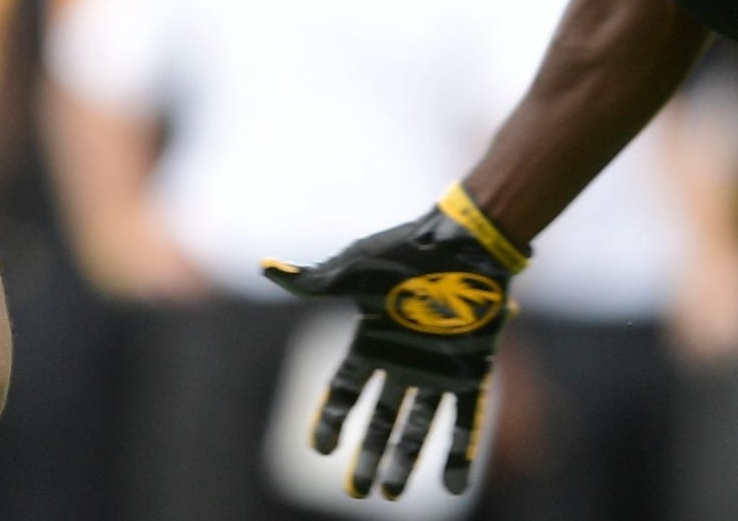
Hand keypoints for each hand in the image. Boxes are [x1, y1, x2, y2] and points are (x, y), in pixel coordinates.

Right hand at [262, 187, 527, 498]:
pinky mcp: (472, 373)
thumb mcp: (355, 270)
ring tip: (392, 494)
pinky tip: (454, 486)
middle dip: (369, 455)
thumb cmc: (405, 252)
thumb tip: (266, 268)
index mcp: (373, 341)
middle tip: (358, 491)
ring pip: (418, 428)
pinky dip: (460, 454)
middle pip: (381, 419)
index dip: (332, 419)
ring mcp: (438, 370)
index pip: (345, 389)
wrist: (463, 242)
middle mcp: (404, 362)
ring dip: (406, 462)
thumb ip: (314, 282)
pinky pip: (467, 422)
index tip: (320, 449)